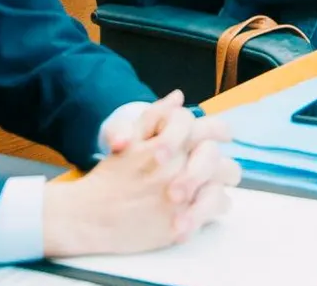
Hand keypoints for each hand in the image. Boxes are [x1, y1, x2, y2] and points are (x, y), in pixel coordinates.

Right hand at [44, 103, 238, 256]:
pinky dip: (215, 207)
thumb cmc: (111, 176)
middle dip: (222, 161)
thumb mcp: (129, 137)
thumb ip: (155, 115)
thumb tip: (177, 96)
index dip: (217, 129)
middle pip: (216, 156)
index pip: (203, 126)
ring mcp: (183, 195)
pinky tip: (206, 208)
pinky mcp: (184, 221)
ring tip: (214, 188)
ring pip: (221, 183)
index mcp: (166, 143)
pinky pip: (217, 208)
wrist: (91, 216)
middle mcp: (177, 166)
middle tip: (225, 169)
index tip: (224, 134)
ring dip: (221, 183)